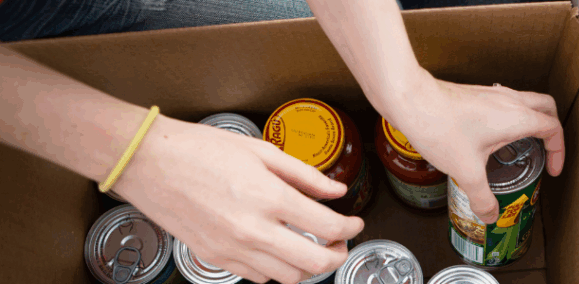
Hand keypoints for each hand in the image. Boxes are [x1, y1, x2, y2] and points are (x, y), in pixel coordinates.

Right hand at [113, 116, 363, 283]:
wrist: (148, 161)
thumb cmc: (200, 149)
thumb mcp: (261, 151)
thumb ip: (305, 175)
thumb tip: (336, 190)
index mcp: (269, 198)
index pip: (329, 227)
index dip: (351, 227)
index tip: (355, 221)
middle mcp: (253, 230)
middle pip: (315, 263)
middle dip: (339, 255)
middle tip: (342, 242)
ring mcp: (233, 249)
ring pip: (289, 277)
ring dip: (309, 266)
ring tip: (313, 247)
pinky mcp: (215, 258)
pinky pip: (259, 277)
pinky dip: (278, 269)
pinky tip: (280, 249)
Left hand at [381, 72, 565, 223]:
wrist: (410, 99)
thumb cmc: (440, 126)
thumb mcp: (466, 171)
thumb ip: (482, 197)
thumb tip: (490, 214)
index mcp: (517, 117)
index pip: (553, 128)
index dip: (559, 150)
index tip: (553, 168)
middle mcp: (509, 100)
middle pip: (547, 107)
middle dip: (553, 129)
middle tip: (548, 150)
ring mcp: (492, 94)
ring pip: (526, 101)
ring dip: (532, 120)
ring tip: (524, 145)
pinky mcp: (476, 94)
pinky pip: (506, 102)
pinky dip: (512, 116)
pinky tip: (494, 135)